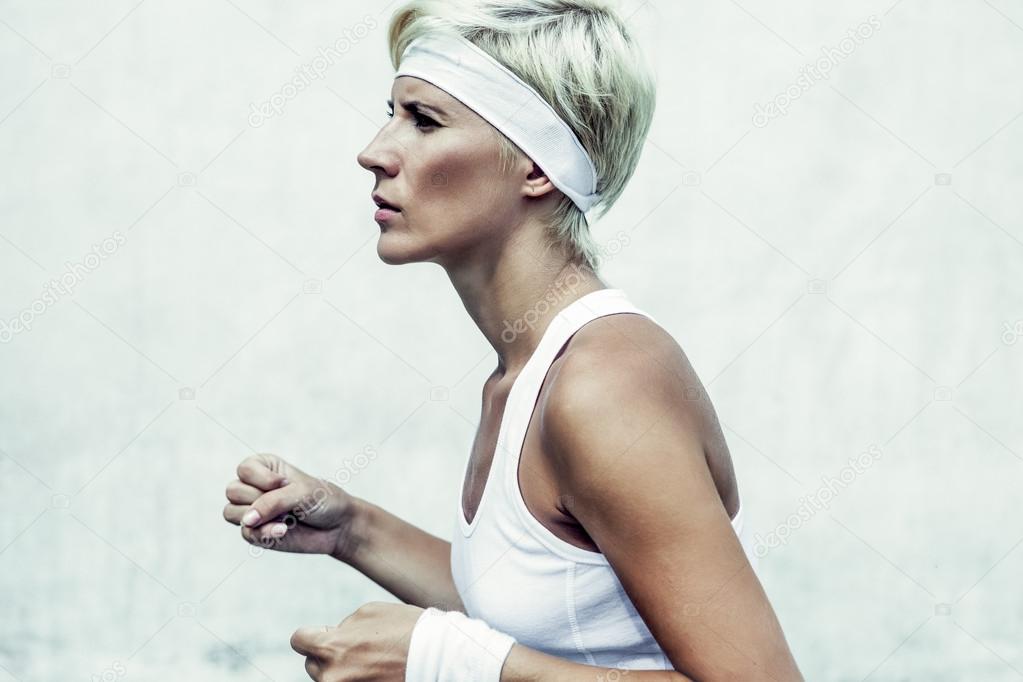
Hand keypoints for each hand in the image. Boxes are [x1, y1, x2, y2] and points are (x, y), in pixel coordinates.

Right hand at [223, 453, 358, 556]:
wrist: (338, 527)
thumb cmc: (322, 500)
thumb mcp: (301, 493)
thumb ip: (272, 503)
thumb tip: (246, 520)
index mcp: (265, 468)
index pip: (244, 469)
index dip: (262, 478)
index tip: (284, 483)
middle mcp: (255, 487)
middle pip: (233, 490)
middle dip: (260, 498)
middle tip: (286, 502)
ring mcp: (253, 511)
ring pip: (231, 512)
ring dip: (258, 517)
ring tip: (285, 518)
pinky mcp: (256, 532)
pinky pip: (246, 533)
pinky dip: (264, 533)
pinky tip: (284, 531)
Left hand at [291, 601, 423, 680]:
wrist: (436, 657)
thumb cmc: (405, 629)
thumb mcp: (368, 612)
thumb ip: (342, 626)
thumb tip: (331, 635)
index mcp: (331, 648)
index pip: (299, 641)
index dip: (310, 636)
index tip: (321, 636)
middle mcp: (332, 676)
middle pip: (313, 664)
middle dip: (328, 656)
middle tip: (355, 649)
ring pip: (329, 679)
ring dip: (341, 670)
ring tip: (370, 660)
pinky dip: (357, 679)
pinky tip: (376, 671)